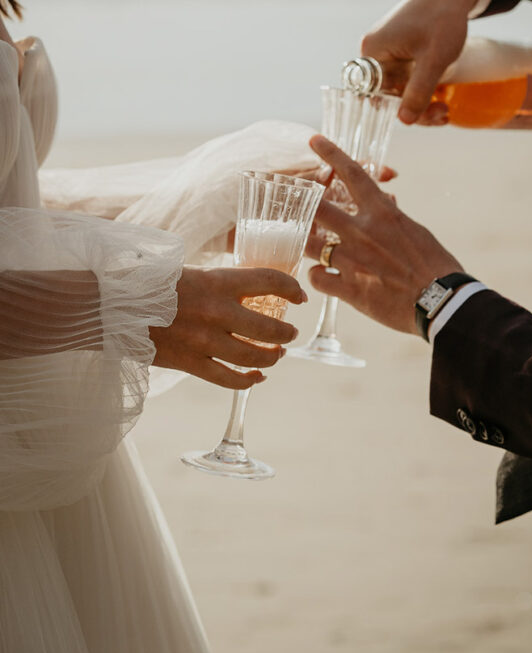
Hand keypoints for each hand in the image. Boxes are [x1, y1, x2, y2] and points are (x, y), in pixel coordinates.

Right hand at [150, 266, 304, 388]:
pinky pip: (227, 379)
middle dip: (286, 333)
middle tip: (290, 333)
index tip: (300, 297)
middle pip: (269, 328)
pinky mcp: (189, 363)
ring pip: (253, 357)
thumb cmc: (149, 281)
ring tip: (278, 354)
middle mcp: (216, 311)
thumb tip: (246, 287)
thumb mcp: (190, 271)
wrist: (111, 304)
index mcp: (217, 281)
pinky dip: (247, 381)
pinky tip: (257, 378)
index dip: (291, 288)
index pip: (269, 281)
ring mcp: (203, 341)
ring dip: (272, 357)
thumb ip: (219, 282)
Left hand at [306, 135, 462, 335]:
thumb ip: (392, 217)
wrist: (443, 302)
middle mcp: (363, 232)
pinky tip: (323, 278)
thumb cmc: (436, 266)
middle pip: (318, 208)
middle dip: (300, 203)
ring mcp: (353, 260)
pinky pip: (317, 278)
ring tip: (303, 245)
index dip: (331, 154)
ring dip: (304, 244)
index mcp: (383, 213)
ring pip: (309, 245)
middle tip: (289, 202)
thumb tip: (385, 203)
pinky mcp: (350, 289)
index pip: (353, 173)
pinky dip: (317, 277)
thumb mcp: (414, 232)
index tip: (314, 140)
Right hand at [360, 0, 484, 125]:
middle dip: (416, 107)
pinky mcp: (399, 50)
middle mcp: (375, 51)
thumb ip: (418, 91)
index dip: (399, 109)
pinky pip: (405, 77)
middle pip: (388, 93)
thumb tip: (404, 121)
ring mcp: (387, 50)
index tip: (427, 116)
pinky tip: (440, 95)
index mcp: (374, 51)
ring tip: (445, 107)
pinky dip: (422, 87)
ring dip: (421, 100)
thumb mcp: (434, 60)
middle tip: (443, 113)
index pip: (376, 94)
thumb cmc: (442, 19)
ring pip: (399, 87)